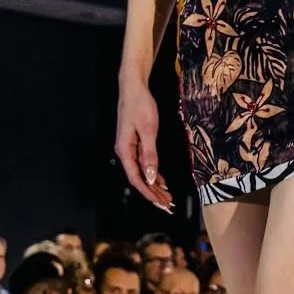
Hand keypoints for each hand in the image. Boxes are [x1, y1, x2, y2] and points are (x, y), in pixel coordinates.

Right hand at [116, 80, 173, 212]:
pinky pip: (144, 163)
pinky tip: (161, 181)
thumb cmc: (140, 106)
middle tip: (168, 206)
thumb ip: (150, 155)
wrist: (133, 87)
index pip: (136, 178)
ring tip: (167, 197)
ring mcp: (129, 147)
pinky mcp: (135, 142)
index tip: (160, 203)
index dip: (148, 193)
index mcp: (125, 150)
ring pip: (142, 172)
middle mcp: (125, 152)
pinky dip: (153, 173)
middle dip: (153, 193)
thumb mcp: (148, 130)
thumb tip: (151, 177)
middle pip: (139, 179)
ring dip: (154, 185)